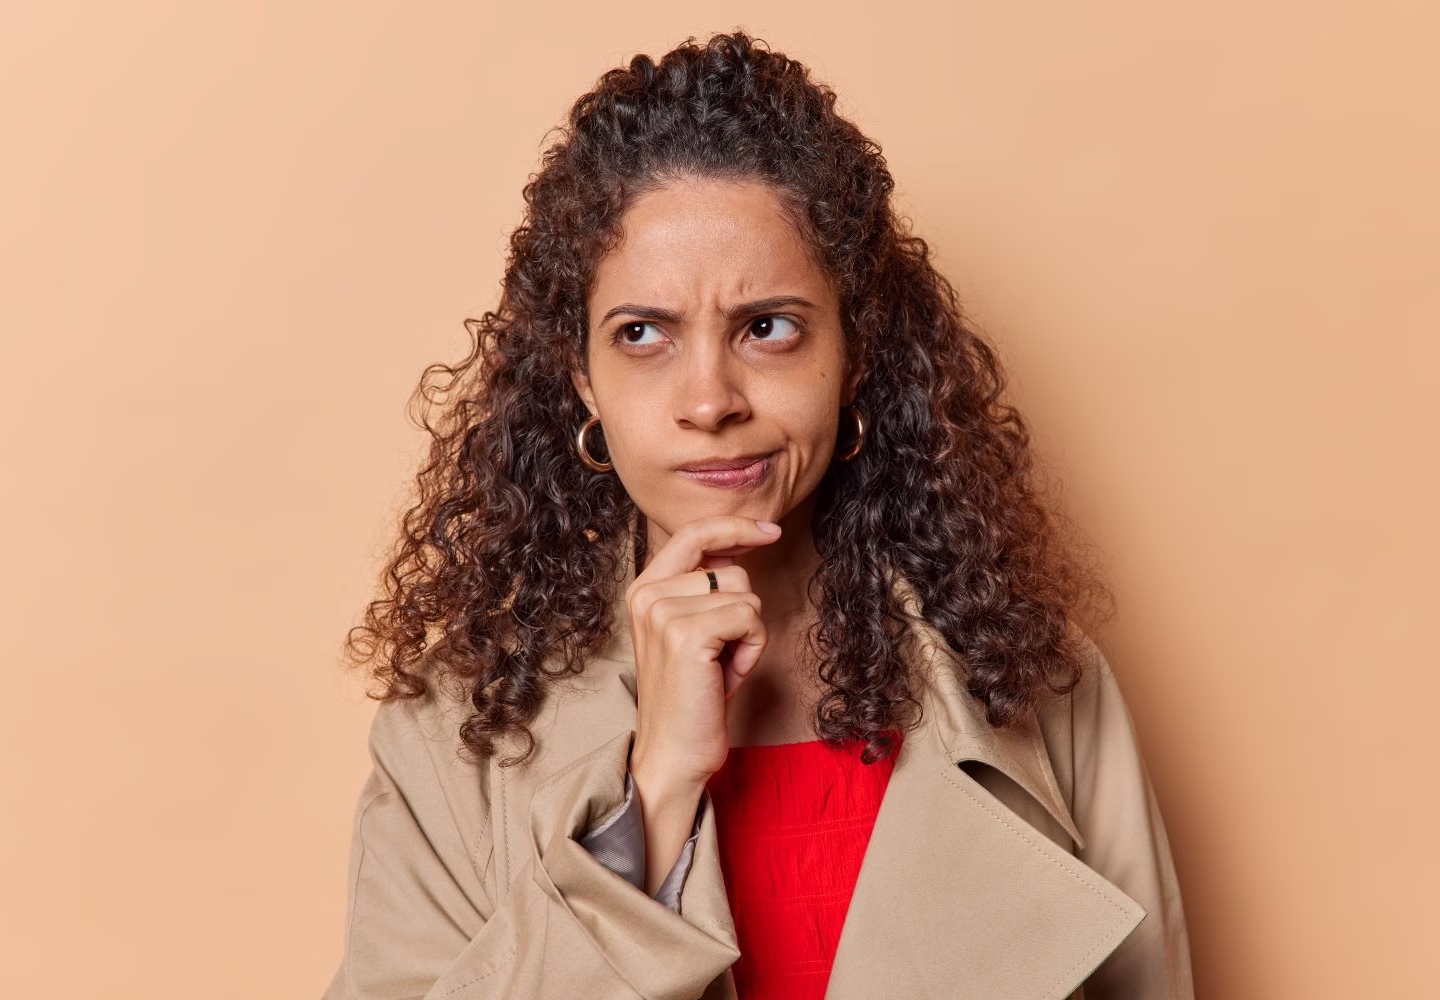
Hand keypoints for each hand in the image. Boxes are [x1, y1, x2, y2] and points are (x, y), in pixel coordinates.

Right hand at [626, 515, 781, 794]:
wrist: (672, 754)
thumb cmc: (691, 696)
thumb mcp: (691, 631)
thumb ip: (702, 588)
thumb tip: (736, 547)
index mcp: (643, 589)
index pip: (692, 533)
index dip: (734, 526)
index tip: (770, 531)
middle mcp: (647, 594)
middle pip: (732, 570)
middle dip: (743, 612)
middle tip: (720, 654)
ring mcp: (663, 612)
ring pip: (745, 594)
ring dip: (748, 634)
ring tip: (720, 667)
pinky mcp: (686, 634)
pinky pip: (750, 617)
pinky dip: (752, 648)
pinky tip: (727, 675)